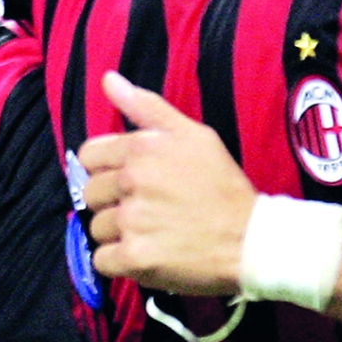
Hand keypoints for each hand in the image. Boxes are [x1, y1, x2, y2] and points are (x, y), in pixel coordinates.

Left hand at [76, 71, 254, 295]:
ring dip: (118, 234)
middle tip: (147, 209)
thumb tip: (108, 79)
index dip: (106, 170)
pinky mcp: (135, 258)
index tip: (130, 183)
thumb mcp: (193, 135)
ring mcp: (132, 222)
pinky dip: (120, 262)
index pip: (89, 157)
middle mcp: (132, 182)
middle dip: (113, 203)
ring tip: (153, 232)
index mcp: (141, 149)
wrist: (253, 239)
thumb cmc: (223, 186)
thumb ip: (146, 106)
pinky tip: (146, 254)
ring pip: (97, 228)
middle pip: (90, 194)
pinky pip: (103, 261)